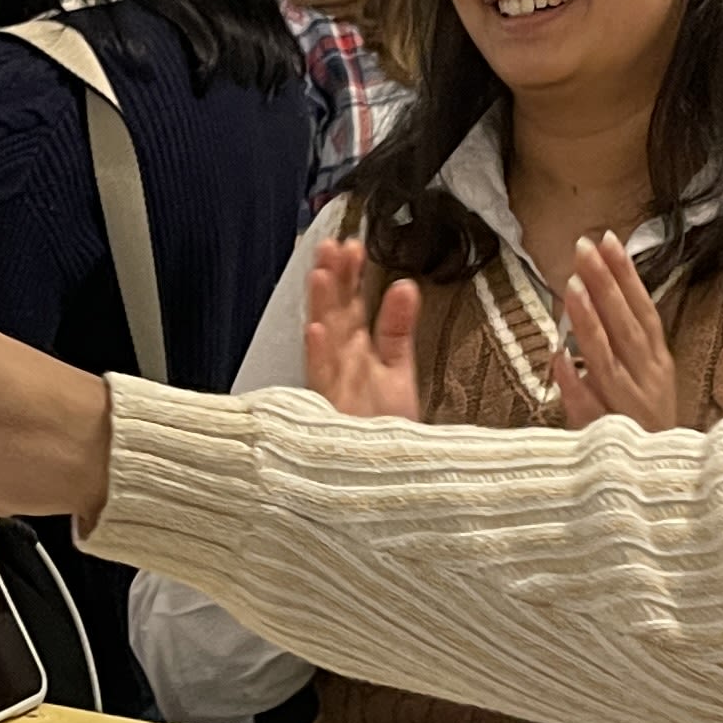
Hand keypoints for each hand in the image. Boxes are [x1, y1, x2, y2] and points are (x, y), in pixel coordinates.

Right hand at [307, 238, 425, 420]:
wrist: (388, 479)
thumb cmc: (387, 428)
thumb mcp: (398, 370)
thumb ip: (398, 327)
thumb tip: (406, 284)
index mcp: (357, 352)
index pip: (351, 306)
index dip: (350, 276)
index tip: (352, 244)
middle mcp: (343, 365)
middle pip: (336, 316)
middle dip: (333, 281)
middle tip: (332, 246)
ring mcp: (335, 387)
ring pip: (326, 341)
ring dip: (322, 308)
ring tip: (320, 274)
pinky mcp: (331, 412)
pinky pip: (324, 381)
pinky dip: (319, 356)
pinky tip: (316, 331)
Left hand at [548, 237, 676, 428]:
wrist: (663, 490)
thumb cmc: (645, 430)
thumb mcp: (645, 383)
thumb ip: (624, 344)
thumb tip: (599, 296)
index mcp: (657, 366)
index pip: (642, 311)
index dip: (627, 276)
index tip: (609, 240)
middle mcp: (647, 383)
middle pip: (625, 327)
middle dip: (605, 285)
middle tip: (583, 249)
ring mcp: (629, 410)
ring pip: (607, 361)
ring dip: (590, 323)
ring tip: (571, 287)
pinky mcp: (609, 438)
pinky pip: (589, 408)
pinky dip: (575, 384)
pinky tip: (558, 359)